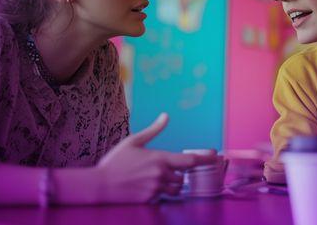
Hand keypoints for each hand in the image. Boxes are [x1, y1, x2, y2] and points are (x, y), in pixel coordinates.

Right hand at [92, 113, 216, 202]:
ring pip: (176, 189)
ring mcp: (156, 188)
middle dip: (179, 174)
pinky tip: (147, 186)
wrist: (100, 184)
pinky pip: (163, 196)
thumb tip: (166, 116)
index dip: (206, 159)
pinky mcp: (150, 200)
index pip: (190, 161)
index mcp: (159, 158)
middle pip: (183, 177)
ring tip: (157, 178)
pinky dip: (161, 192)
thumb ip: (153, 130)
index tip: (216, 157)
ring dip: (172, 184)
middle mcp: (161, 174)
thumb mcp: (134, 141)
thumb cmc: (116, 161)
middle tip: (166, 170)